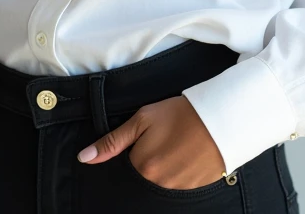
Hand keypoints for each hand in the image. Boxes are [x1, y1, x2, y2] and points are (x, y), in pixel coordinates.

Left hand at [76, 95, 226, 189]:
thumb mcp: (142, 119)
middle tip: (166, 139)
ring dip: (166, 166)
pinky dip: (181, 171)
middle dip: (151, 159)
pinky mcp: (195, 189)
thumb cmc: (179, 114)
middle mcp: (158, 184)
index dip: (137, 148)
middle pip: (145, 175)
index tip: (149, 136)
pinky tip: (189, 154)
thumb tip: (84, 158)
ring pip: (162, 180)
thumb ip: (112, 141)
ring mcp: (178, 190)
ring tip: (179, 144)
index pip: (129, 164)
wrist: (220, 117)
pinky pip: (180, 184)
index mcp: (143, 167)